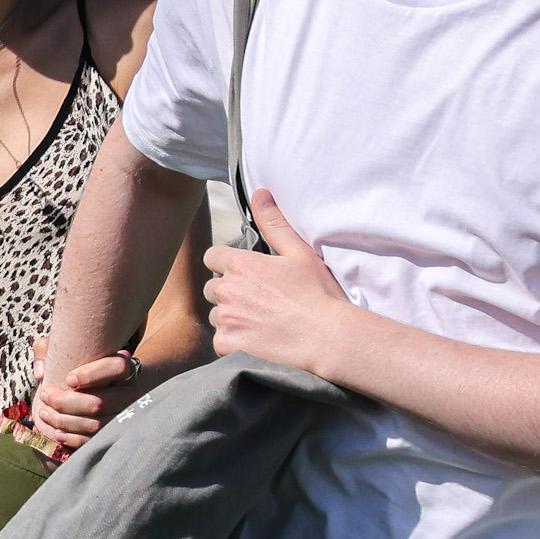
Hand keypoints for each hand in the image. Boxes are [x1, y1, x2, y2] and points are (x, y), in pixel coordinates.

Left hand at [21, 341, 136, 457]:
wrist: (111, 387)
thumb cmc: (84, 365)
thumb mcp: (68, 350)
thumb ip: (47, 349)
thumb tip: (40, 373)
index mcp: (126, 367)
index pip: (117, 367)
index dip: (92, 374)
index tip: (68, 379)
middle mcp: (131, 393)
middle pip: (99, 403)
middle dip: (65, 403)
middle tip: (45, 396)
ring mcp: (126, 416)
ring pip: (95, 424)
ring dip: (64, 421)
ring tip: (44, 413)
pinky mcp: (115, 434)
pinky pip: (93, 440)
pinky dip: (72, 438)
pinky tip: (57, 432)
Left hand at [204, 189, 356, 375]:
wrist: (327, 337)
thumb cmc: (317, 294)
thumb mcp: (299, 253)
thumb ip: (274, 224)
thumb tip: (260, 193)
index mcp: (240, 265)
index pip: (212, 257)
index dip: (226, 265)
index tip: (246, 274)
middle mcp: (226, 290)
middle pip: (213, 288)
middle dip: (229, 292)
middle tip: (259, 300)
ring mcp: (225, 319)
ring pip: (216, 315)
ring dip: (231, 317)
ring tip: (262, 321)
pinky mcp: (227, 344)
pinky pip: (221, 341)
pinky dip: (235, 341)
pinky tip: (259, 340)